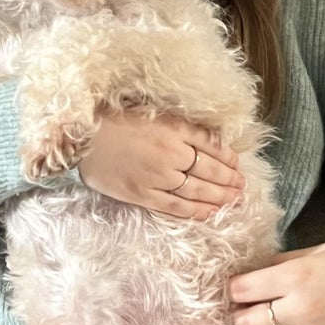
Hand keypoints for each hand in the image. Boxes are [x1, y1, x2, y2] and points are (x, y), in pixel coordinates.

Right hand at [78, 109, 243, 219]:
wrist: (81, 137)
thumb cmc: (114, 118)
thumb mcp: (152, 111)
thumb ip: (181, 124)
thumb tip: (210, 138)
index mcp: (173, 128)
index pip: (210, 145)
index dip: (227, 157)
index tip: (238, 164)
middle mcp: (170, 153)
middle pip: (208, 170)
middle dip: (229, 179)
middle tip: (242, 186)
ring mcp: (157, 177)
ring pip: (196, 190)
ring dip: (219, 196)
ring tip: (234, 200)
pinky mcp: (143, 194)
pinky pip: (175, 206)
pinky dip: (195, 210)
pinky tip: (209, 213)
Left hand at [229, 230, 324, 324]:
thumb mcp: (310, 252)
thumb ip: (277, 264)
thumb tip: (248, 272)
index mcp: (296, 276)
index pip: (243, 290)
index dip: (233, 288)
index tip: (232, 285)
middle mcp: (303, 308)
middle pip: (248, 323)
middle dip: (240, 314)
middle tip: (241, 306)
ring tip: (258, 322)